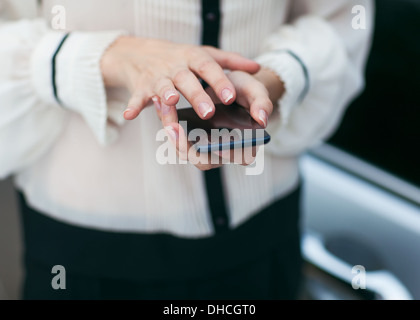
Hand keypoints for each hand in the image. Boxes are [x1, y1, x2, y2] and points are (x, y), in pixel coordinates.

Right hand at [100, 36, 259, 120]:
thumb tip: (257, 67)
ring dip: (166, 96)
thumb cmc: (179, 57)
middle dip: (197, 95)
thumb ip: (230, 60)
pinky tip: (129, 116)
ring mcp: (157, 77)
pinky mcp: (141, 87)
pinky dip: (133, 105)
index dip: (219, 81)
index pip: (208, 67)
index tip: (231, 96)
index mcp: (193, 58)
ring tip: (172, 103)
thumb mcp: (204, 54)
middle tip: (208, 112)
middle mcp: (175, 67)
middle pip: (186, 80)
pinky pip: (137, 97)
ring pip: (162, 87)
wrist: (139, 52)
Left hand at [152, 68, 283, 170]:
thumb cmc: (245, 90)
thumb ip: (262, 104)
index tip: (218, 145)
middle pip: (204, 162)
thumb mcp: (255, 91)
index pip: (240, 158)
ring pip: (184, 150)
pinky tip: (160, 100)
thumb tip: (263, 120)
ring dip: (172, 132)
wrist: (228, 82)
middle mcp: (221, 150)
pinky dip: (166, 119)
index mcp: (243, 145)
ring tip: (165, 109)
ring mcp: (202, 145)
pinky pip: (174, 133)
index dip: (229, 154)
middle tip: (174, 130)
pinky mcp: (187, 134)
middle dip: (188, 149)